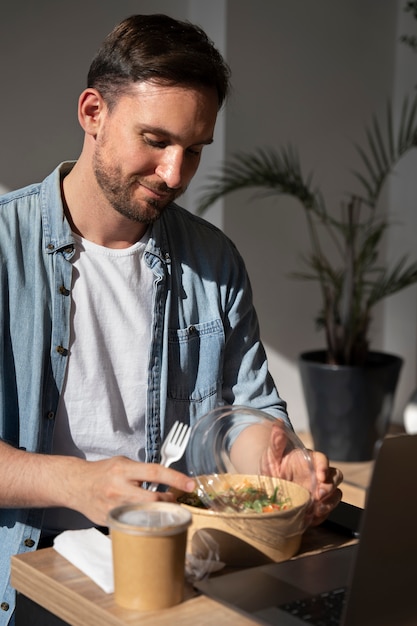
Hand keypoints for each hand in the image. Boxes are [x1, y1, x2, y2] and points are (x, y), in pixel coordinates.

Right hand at [63, 456, 195, 525]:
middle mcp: (118, 489)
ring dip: (157, 513)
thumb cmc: (103, 472)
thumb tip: (166, 480)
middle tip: (174, 500)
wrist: (76, 484)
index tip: (191, 484)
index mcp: (123, 470)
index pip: (154, 473)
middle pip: (153, 500)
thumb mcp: (123, 463)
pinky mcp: (110, 521)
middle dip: (169, 502)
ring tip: (160, 508)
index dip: (175, 479)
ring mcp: (113, 508)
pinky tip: (143, 516)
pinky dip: (142, 520)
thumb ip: (143, 471)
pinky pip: (132, 523)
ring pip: (145, 515)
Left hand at [260, 423, 342, 526]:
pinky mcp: (318, 507)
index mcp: (310, 460)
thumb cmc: (272, 468)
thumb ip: (276, 442)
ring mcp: (320, 491)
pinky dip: (322, 514)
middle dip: (330, 486)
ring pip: (336, 494)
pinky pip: (326, 511)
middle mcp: (318, 475)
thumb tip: (277, 423)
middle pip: (336, 477)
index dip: (324, 466)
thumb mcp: (271, 455)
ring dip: (329, 502)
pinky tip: (311, 517)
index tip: (320, 474)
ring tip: (316, 508)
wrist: (266, 489)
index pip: (323, 459)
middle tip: (319, 494)